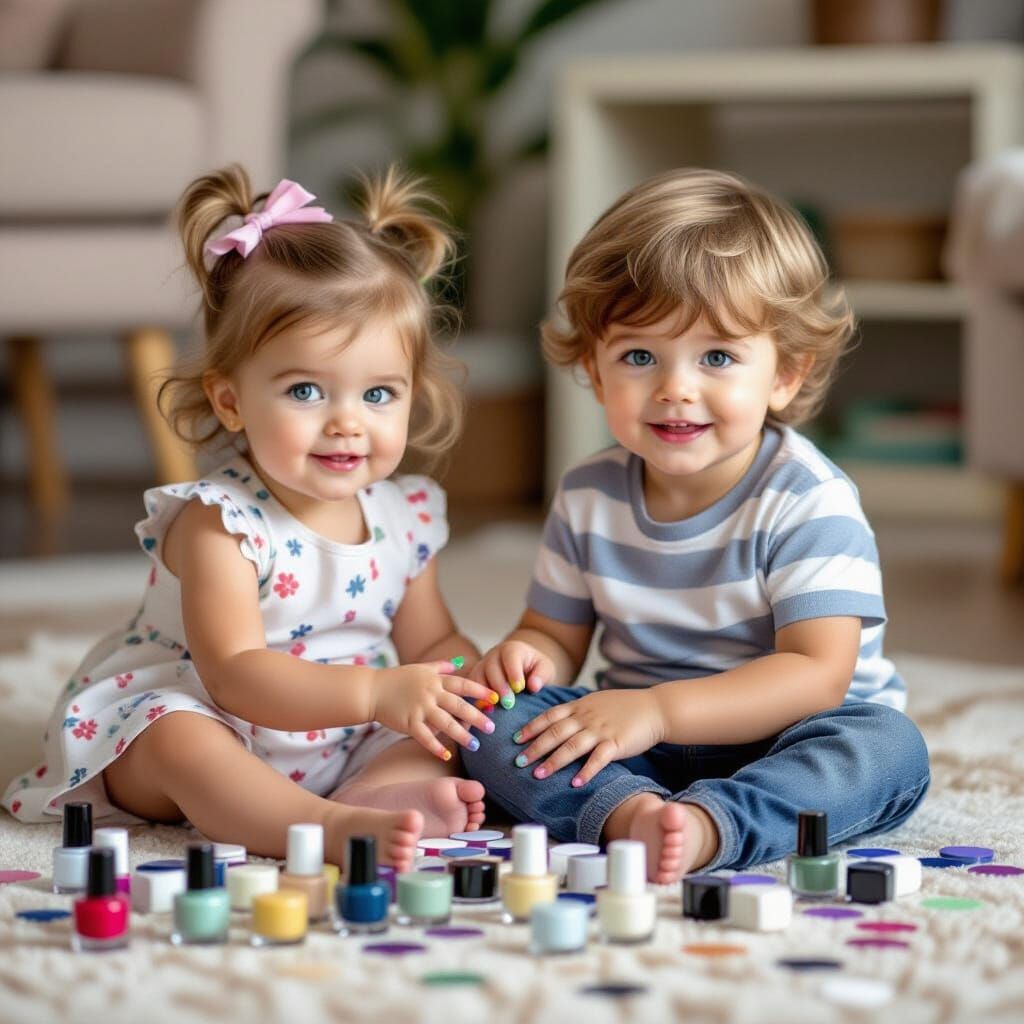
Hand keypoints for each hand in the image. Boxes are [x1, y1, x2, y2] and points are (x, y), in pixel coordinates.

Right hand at [374, 660, 496, 760]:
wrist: (372, 690)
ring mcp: (419, 708)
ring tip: (476, 746)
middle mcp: (430, 693)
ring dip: (462, 735)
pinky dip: (436, 746)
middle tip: (492, 727)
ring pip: (445, 723)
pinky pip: (425, 737)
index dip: (479, 691)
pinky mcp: (409, 722)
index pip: (462, 684)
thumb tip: (459, 663)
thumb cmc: (397, 679)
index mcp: (435, 679)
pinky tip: (447, 755)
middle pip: (458, 705)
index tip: (495, 698)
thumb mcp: (421, 668)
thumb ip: (441, 666)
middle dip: (477, 716)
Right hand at [469, 640, 554, 707]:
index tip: (520, 688)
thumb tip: (533, 686)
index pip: (510, 658)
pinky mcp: (473, 679)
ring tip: (493, 711)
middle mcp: (493, 656)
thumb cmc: (535, 669)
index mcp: (511, 649)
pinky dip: (474, 700)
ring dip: (483, 694)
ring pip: (477, 678)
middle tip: (508, 704)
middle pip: (492, 668)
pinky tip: (480, 714)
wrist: (523, 669)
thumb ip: (541, 675)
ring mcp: (481, 666)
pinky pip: (469, 689)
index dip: (514, 673)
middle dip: (500, 687)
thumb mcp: (544, 668)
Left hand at [512, 689, 665, 786]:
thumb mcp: (596, 702)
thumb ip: (577, 710)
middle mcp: (586, 717)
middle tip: (519, 761)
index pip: (550, 716)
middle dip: (535, 747)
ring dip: (554, 761)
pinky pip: (598, 758)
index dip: (532, 727)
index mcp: (580, 706)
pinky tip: (576, 783)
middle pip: (555, 732)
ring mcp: (601, 729)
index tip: (516, 739)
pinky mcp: (616, 743)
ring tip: (539, 775)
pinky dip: (586, 771)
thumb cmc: (625, 707)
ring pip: (572, 746)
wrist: (654, 708)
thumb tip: (556, 721)